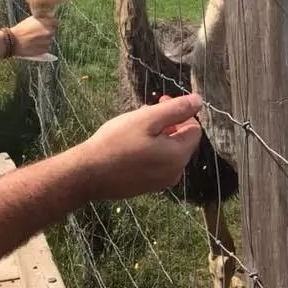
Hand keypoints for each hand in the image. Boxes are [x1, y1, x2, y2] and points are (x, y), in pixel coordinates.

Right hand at [10, 15, 57, 58]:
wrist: (13, 41)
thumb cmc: (20, 29)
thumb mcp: (31, 20)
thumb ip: (41, 20)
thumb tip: (47, 19)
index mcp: (46, 23)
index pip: (55, 23)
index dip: (50, 25)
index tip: (45, 26)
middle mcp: (48, 32)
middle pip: (52, 32)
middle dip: (46, 33)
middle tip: (37, 34)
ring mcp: (47, 41)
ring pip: (49, 41)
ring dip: (44, 41)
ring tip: (34, 41)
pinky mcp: (44, 50)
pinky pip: (46, 48)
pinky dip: (42, 48)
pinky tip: (34, 46)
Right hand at [80, 94, 202, 200]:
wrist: (87, 174)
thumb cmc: (116, 143)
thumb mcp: (146, 119)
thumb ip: (176, 109)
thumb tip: (199, 101)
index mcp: (178, 156)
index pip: (194, 129)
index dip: (180, 112)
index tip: (159, 102)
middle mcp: (174, 173)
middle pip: (182, 140)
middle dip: (168, 123)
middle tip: (144, 112)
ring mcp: (160, 182)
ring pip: (168, 151)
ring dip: (157, 135)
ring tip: (134, 127)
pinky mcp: (146, 186)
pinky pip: (156, 163)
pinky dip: (149, 150)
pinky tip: (129, 144)